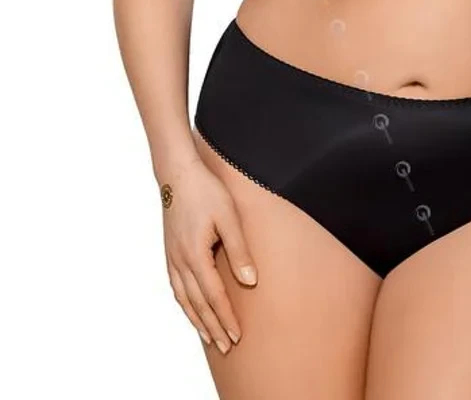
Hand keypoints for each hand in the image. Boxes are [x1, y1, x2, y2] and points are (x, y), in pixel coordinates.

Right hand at [161, 154, 257, 354]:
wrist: (178, 174)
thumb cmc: (207, 191)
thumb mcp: (229, 217)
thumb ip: (239, 250)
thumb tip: (250, 281)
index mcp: (196, 255)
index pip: (214, 296)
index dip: (226, 317)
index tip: (237, 336)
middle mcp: (180, 261)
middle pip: (198, 304)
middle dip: (212, 327)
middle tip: (226, 347)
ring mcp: (172, 258)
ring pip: (184, 299)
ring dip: (197, 320)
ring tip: (209, 338)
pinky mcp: (169, 252)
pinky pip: (175, 287)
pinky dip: (184, 304)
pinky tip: (191, 309)